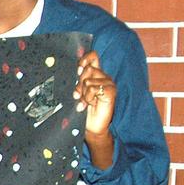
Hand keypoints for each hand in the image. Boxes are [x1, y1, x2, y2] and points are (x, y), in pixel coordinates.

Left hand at [73, 50, 115, 168]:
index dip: (84, 59)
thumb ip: (77, 81)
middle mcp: (103, 77)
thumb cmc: (83, 110)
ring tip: (85, 102)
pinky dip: (88, 97)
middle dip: (79, 83)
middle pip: (88, 69)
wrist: (92, 127)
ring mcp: (108, 84)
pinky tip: (90, 104)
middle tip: (78, 96)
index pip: (93, 57)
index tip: (77, 68)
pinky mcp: (110, 91)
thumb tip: (73, 70)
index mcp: (96, 75)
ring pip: (88, 80)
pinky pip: (93, 88)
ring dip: (83, 93)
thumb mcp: (78, 93)